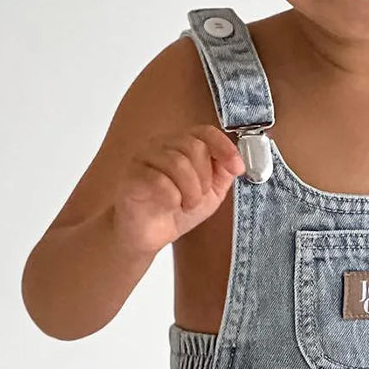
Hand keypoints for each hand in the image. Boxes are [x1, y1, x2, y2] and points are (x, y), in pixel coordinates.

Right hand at [109, 124, 245, 255]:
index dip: (224, 148)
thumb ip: (223, 174)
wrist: (145, 235)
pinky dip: (171, 198)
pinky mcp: (131, 176)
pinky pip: (159, 181)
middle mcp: (161, 145)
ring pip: (177, 163)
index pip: (205, 132)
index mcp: (180, 145)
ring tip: (186, 205)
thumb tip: (237, 162)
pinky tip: (169, 206)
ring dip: (190, 191)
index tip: (237, 168)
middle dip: (204, 179)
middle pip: (194, 147)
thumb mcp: (209, 194)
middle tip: (199, 198)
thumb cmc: (174, 211)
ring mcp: (143, 158)